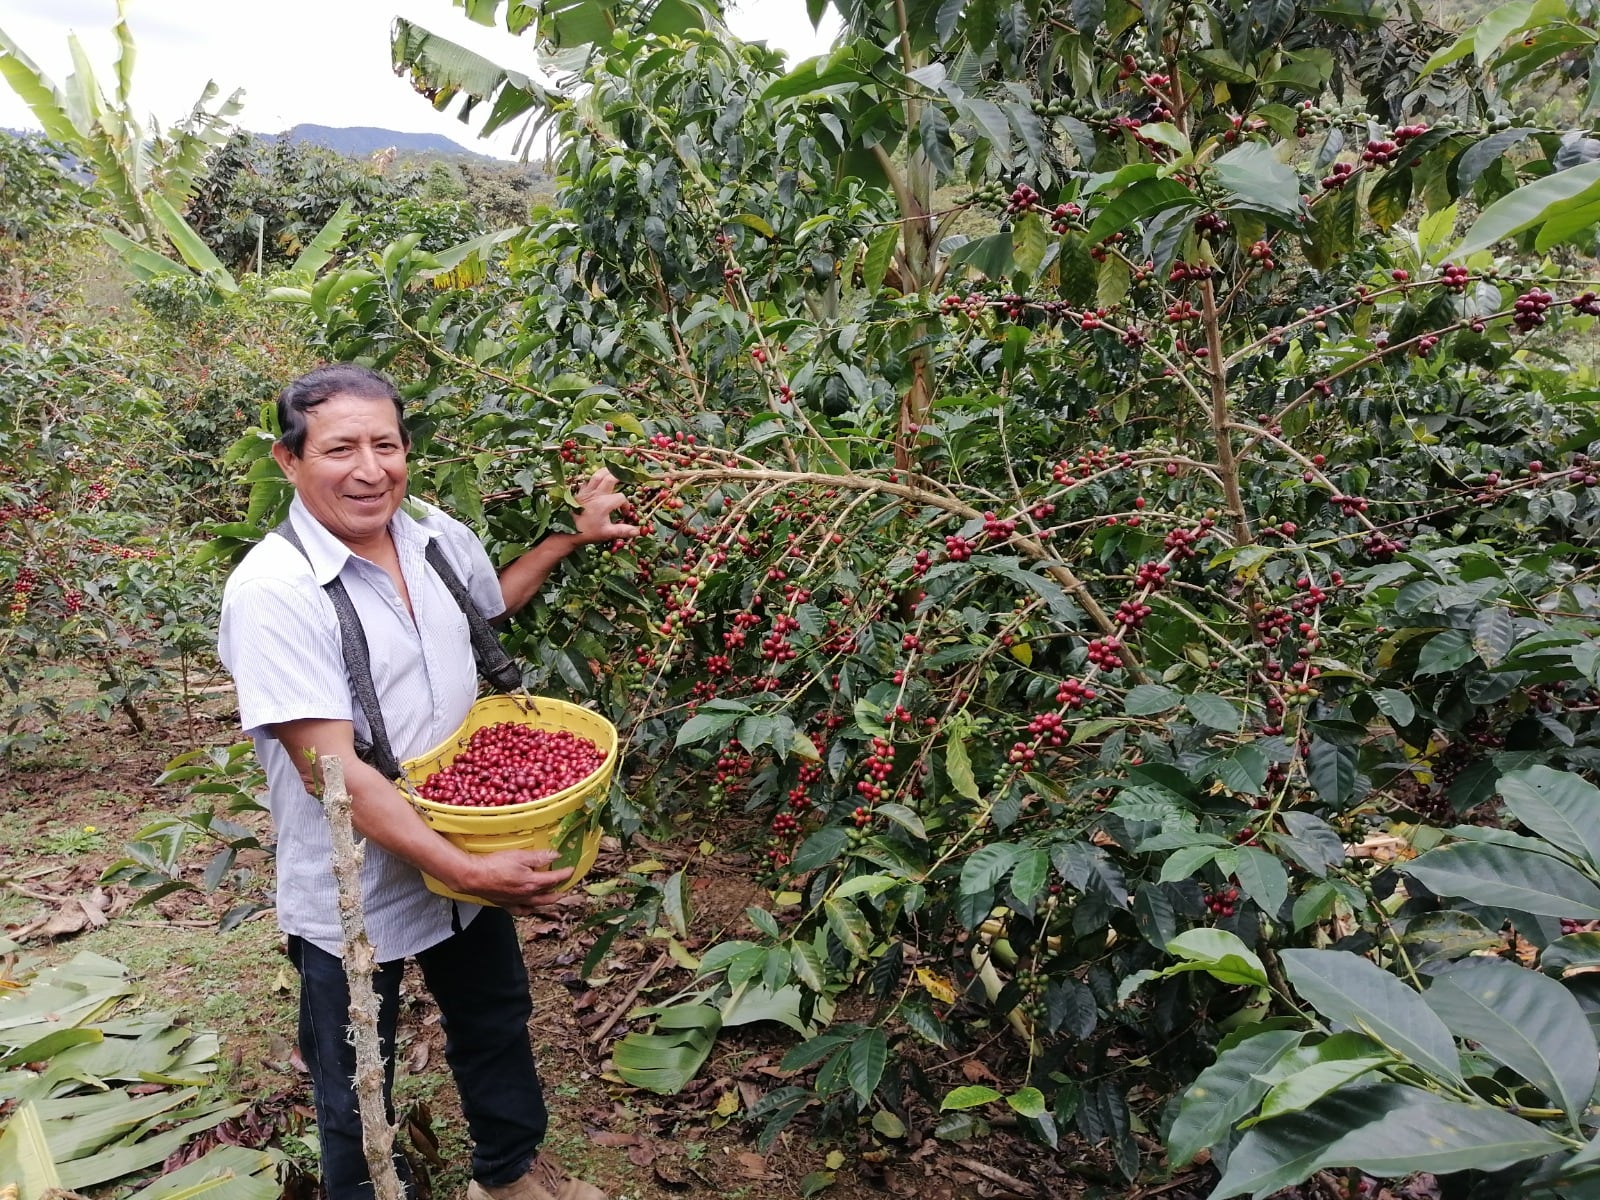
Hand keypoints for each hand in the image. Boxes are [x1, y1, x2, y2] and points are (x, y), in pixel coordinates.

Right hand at [455, 848, 574, 914]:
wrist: (473, 877)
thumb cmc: (495, 865)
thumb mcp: (520, 856)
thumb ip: (539, 857)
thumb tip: (556, 856)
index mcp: (533, 883)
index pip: (555, 879)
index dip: (565, 874)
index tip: (572, 869)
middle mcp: (527, 895)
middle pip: (549, 895)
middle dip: (560, 889)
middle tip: (566, 885)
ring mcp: (517, 902)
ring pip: (537, 904)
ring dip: (548, 900)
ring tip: (554, 897)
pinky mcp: (506, 905)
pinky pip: (522, 910)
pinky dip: (529, 909)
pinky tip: (531, 907)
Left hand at [572, 468, 641, 544]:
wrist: (567, 533)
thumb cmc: (588, 533)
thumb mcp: (607, 533)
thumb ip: (623, 530)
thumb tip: (637, 531)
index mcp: (604, 504)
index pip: (621, 498)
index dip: (625, 505)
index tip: (623, 514)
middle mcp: (596, 495)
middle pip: (610, 478)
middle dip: (620, 477)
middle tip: (626, 477)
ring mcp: (586, 492)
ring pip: (597, 475)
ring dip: (607, 471)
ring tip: (613, 471)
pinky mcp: (579, 493)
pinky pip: (587, 480)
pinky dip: (593, 476)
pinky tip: (598, 478)